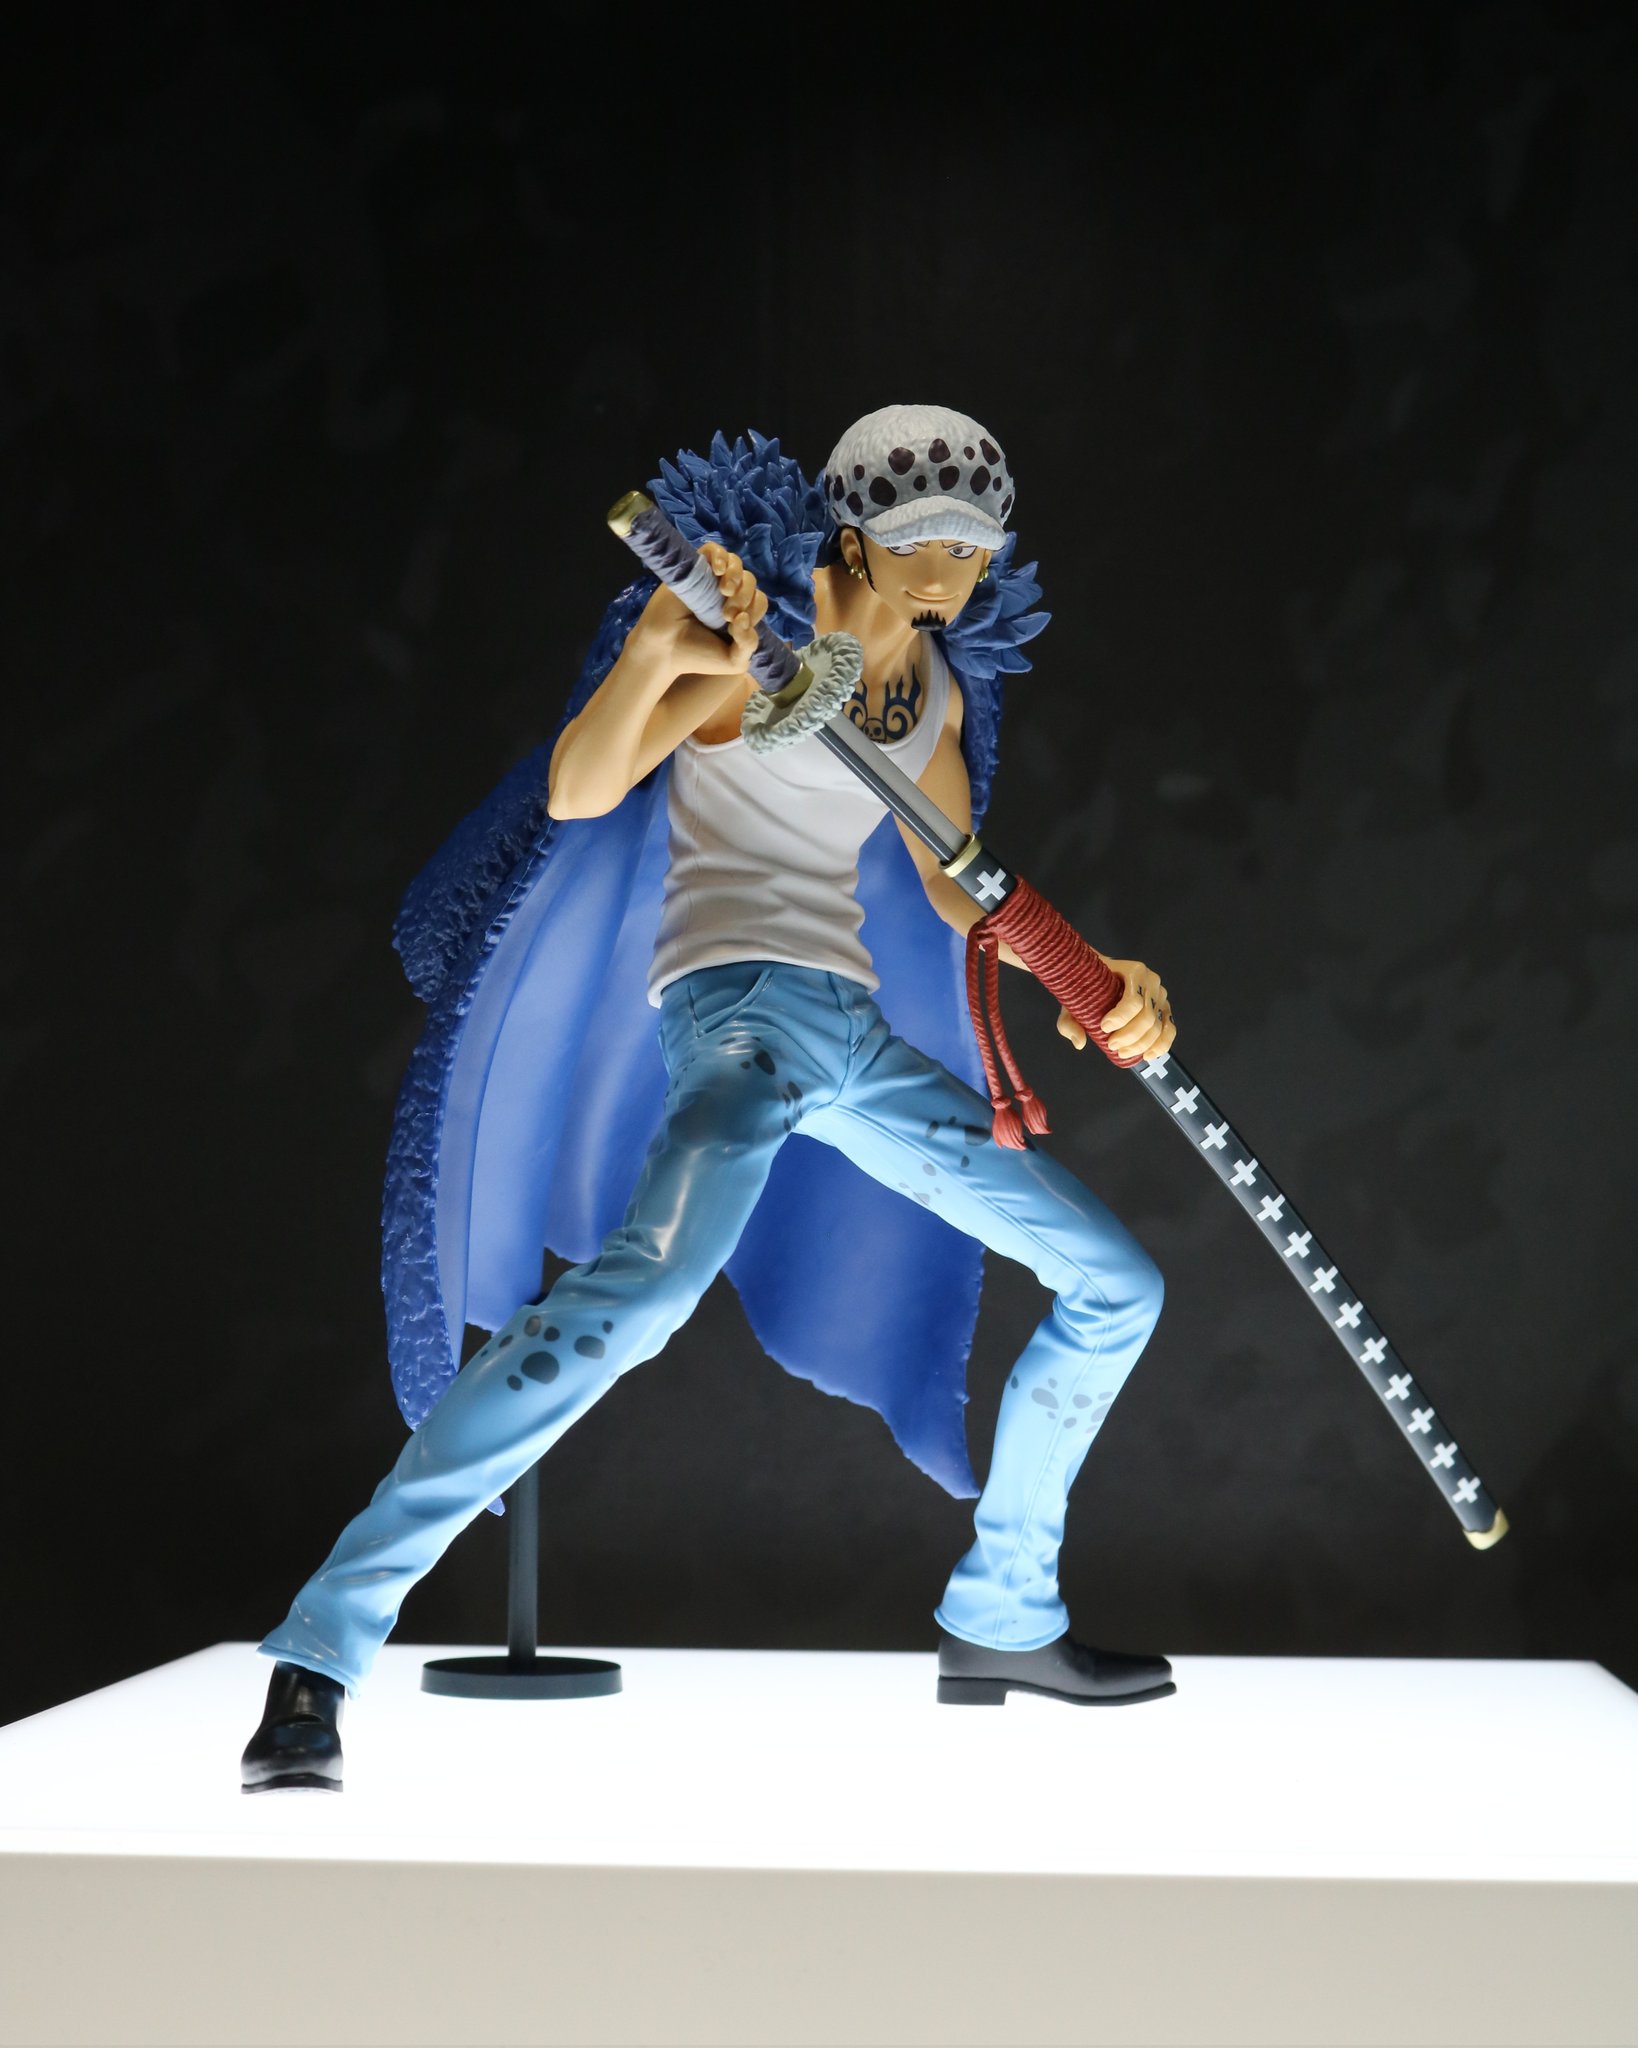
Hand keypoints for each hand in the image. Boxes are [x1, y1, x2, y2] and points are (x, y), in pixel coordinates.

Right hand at [640, 542, 768, 677]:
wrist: (665, 649)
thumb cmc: (697, 656)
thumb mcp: (733, 661)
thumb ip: (749, 644)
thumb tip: (745, 617)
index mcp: (740, 612)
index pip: (758, 601)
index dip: (753, 610)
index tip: (734, 627)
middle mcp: (727, 594)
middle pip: (750, 582)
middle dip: (744, 596)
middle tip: (727, 615)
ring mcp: (711, 580)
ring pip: (735, 564)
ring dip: (736, 575)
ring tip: (725, 591)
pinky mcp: (695, 569)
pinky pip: (713, 550)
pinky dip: (720, 555)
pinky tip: (718, 570)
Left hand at [1056, 959, 1175, 1061]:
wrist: (1099, 974)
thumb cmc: (1088, 985)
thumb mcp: (1074, 999)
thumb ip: (1069, 1021)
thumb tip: (1079, 1042)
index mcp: (1133, 971)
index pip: (1133, 1001)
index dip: (1120, 1019)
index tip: (1104, 1027)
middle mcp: (1151, 981)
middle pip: (1147, 1017)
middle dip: (1129, 1036)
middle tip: (1112, 1045)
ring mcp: (1160, 995)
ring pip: (1157, 1026)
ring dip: (1141, 1045)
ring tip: (1122, 1052)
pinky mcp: (1164, 1009)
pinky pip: (1169, 1029)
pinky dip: (1161, 1045)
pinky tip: (1148, 1056)